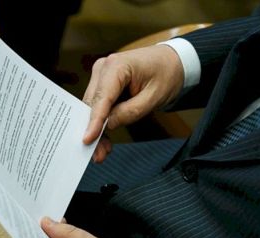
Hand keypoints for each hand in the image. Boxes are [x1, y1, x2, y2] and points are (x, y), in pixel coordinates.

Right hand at [82, 44, 184, 162]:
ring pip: (92, 108)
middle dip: (94, 130)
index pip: (101, 98)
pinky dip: (101, 123)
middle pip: (92, 105)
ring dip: (96, 130)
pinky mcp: (102, 85)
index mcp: (116, 65)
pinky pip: (98, 107)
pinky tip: (104, 139)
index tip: (87, 139)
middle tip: (98, 154)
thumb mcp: (154, 96)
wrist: (172, 61)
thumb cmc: (166, 73)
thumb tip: (109, 124)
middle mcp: (103, 68)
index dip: (94, 121)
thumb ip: (130, 111)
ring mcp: (101, 76)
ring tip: (102, 150)